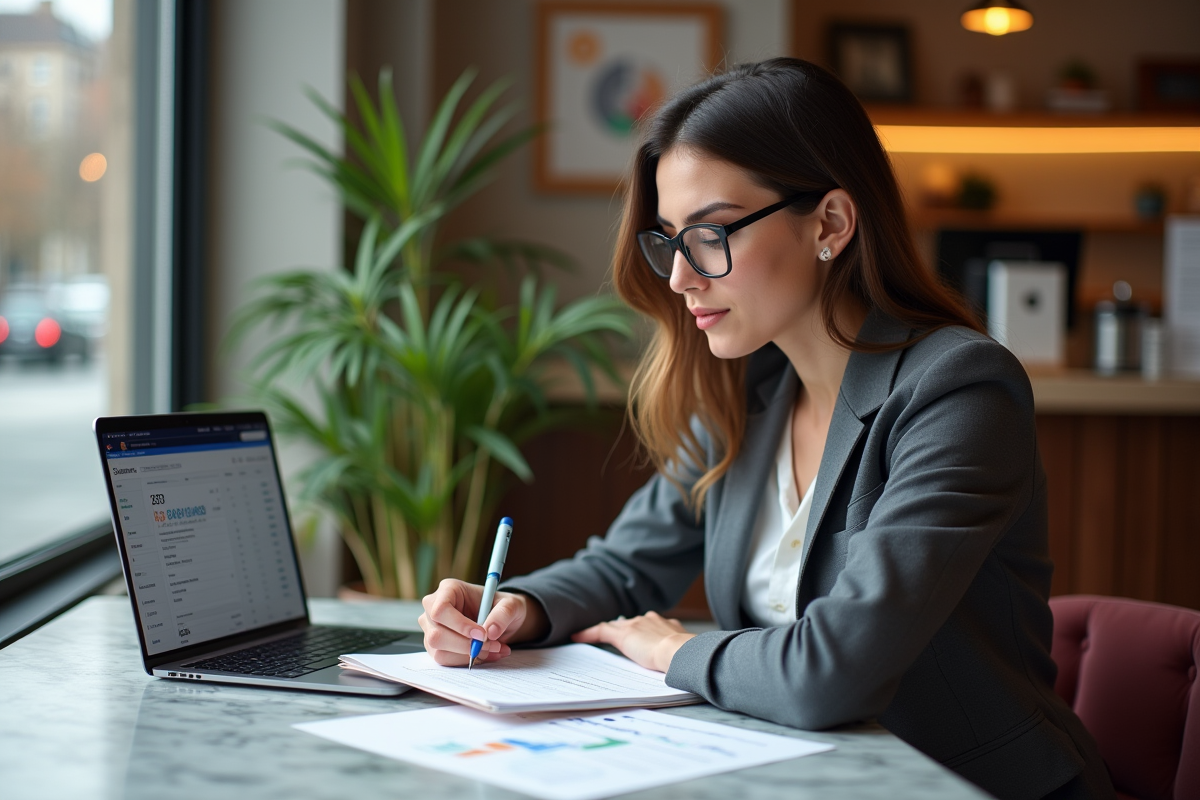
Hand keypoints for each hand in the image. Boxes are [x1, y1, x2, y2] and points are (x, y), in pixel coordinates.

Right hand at [418, 579, 547, 665]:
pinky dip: (468, 661)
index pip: (441, 610)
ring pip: (440, 651)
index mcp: (448, 589)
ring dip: (469, 655)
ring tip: (494, 649)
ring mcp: (431, 628)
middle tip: (493, 645)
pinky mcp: (435, 646)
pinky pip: (445, 660)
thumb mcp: (510, 605)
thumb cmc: (500, 606)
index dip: (459, 625)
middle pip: (437, 635)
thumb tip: (490, 632)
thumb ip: (503, 614)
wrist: (498, 619)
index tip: (482, 634)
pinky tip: (486, 654)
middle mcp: (433, 608)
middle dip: (467, 645)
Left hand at [571, 611, 694, 672]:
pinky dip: (588, 634)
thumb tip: (677, 663)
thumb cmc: (685, 657)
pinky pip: (600, 631)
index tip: (639, 637)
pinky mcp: (623, 633)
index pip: (648, 625)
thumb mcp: (682, 652)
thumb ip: (676, 653)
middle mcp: (650, 619)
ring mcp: (636, 624)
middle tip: (615, 640)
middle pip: (631, 623)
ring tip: (594, 638)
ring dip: (608, 633)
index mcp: (666, 624)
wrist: (680, 651)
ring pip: (616, 626)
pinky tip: (577, 637)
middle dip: (624, 630)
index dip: (640, 630)